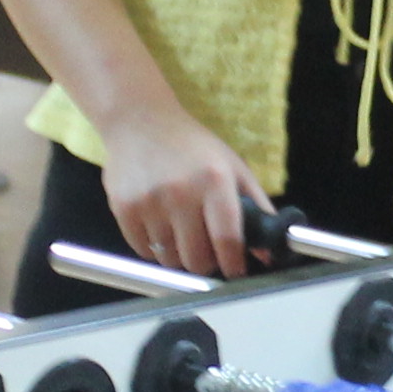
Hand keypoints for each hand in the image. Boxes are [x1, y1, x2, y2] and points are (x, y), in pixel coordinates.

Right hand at [94, 104, 267, 279]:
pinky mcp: (124, 209)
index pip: (227, 239)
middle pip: (197, 259)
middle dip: (206, 262)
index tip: (236, 270)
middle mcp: (180, 192)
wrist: (140, 121)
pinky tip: (160, 226)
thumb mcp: (232, 167)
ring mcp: (149, 202)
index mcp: (214, 180)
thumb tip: (268, 253)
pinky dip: (155, 249)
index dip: (234, 263)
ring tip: (181, 232)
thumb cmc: (192, 147)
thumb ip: (257, 208)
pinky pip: (144, 252)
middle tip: (207, 250)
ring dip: (179, 255)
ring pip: (170, 259)